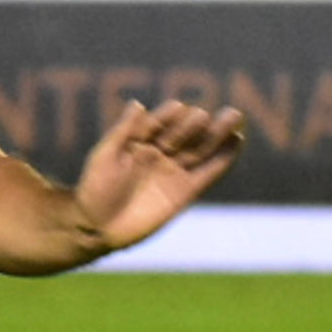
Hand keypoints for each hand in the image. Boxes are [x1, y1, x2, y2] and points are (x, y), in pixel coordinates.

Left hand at [74, 99, 244, 252]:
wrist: (97, 227)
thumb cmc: (94, 189)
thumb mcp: (105, 157)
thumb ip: (123, 132)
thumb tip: (138, 104)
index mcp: (138, 142)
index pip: (158, 124)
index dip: (168, 116)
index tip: (179, 107)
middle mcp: (159, 154)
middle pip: (183, 134)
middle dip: (199, 122)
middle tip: (215, 109)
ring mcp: (173, 171)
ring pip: (200, 149)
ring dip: (218, 134)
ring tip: (234, 118)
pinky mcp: (186, 191)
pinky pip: (208, 172)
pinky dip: (223, 159)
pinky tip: (236, 142)